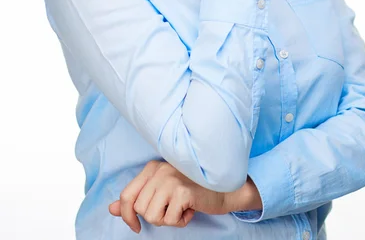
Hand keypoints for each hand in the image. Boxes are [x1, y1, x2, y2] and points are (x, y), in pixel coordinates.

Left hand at [108, 160, 227, 232]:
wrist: (224, 188)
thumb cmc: (192, 189)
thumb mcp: (162, 191)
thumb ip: (137, 198)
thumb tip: (111, 209)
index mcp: (152, 167)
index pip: (126, 195)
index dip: (127, 216)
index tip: (136, 226)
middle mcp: (160, 169)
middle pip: (140, 209)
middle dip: (156, 216)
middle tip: (173, 207)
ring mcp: (171, 179)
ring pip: (152, 217)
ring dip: (168, 219)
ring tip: (181, 207)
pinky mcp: (182, 191)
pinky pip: (170, 220)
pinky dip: (181, 220)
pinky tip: (191, 208)